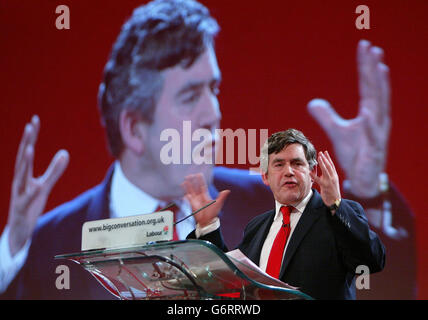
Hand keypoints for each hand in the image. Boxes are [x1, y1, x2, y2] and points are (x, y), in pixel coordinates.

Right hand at [7, 115, 68, 255]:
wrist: (17, 234)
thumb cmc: (29, 207)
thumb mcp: (43, 186)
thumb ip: (54, 170)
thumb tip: (65, 152)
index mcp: (23, 175)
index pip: (27, 151)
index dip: (30, 136)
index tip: (34, 119)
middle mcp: (18, 182)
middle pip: (22, 158)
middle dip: (26, 141)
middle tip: (30, 124)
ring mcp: (19, 194)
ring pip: (20, 176)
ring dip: (25, 162)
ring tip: (30, 147)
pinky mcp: (22, 208)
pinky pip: (27, 199)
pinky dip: (31, 191)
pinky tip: (37, 184)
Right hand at [181, 173, 229, 227]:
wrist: (207, 221)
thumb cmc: (213, 213)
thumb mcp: (218, 204)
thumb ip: (222, 197)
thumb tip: (227, 191)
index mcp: (205, 195)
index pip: (202, 185)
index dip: (200, 180)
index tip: (198, 174)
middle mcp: (199, 196)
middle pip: (195, 187)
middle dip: (192, 181)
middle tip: (190, 175)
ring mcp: (195, 200)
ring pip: (190, 191)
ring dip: (187, 186)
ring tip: (184, 181)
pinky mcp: (191, 204)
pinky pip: (187, 199)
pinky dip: (185, 196)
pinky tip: (183, 193)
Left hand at [307, 40, 390, 197]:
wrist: (363, 177)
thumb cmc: (355, 153)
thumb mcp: (338, 132)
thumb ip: (326, 116)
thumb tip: (312, 102)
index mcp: (370, 112)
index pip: (368, 85)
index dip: (365, 66)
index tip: (364, 46)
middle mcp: (377, 118)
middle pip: (376, 89)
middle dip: (373, 68)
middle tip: (372, 47)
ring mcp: (377, 132)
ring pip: (379, 105)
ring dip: (379, 86)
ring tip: (379, 66)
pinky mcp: (374, 147)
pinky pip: (373, 131)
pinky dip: (372, 119)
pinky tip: (369, 110)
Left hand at [310, 151, 340, 209]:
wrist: (335, 202)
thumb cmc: (332, 193)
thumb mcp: (332, 183)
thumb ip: (328, 177)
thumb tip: (323, 173)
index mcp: (334, 176)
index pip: (331, 165)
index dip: (328, 158)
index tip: (325, 152)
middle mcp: (333, 177)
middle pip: (329, 166)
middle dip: (325, 158)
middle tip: (321, 152)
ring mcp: (329, 181)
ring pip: (326, 170)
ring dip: (322, 163)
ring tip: (319, 157)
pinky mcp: (325, 186)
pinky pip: (318, 180)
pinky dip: (314, 175)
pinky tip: (309, 172)